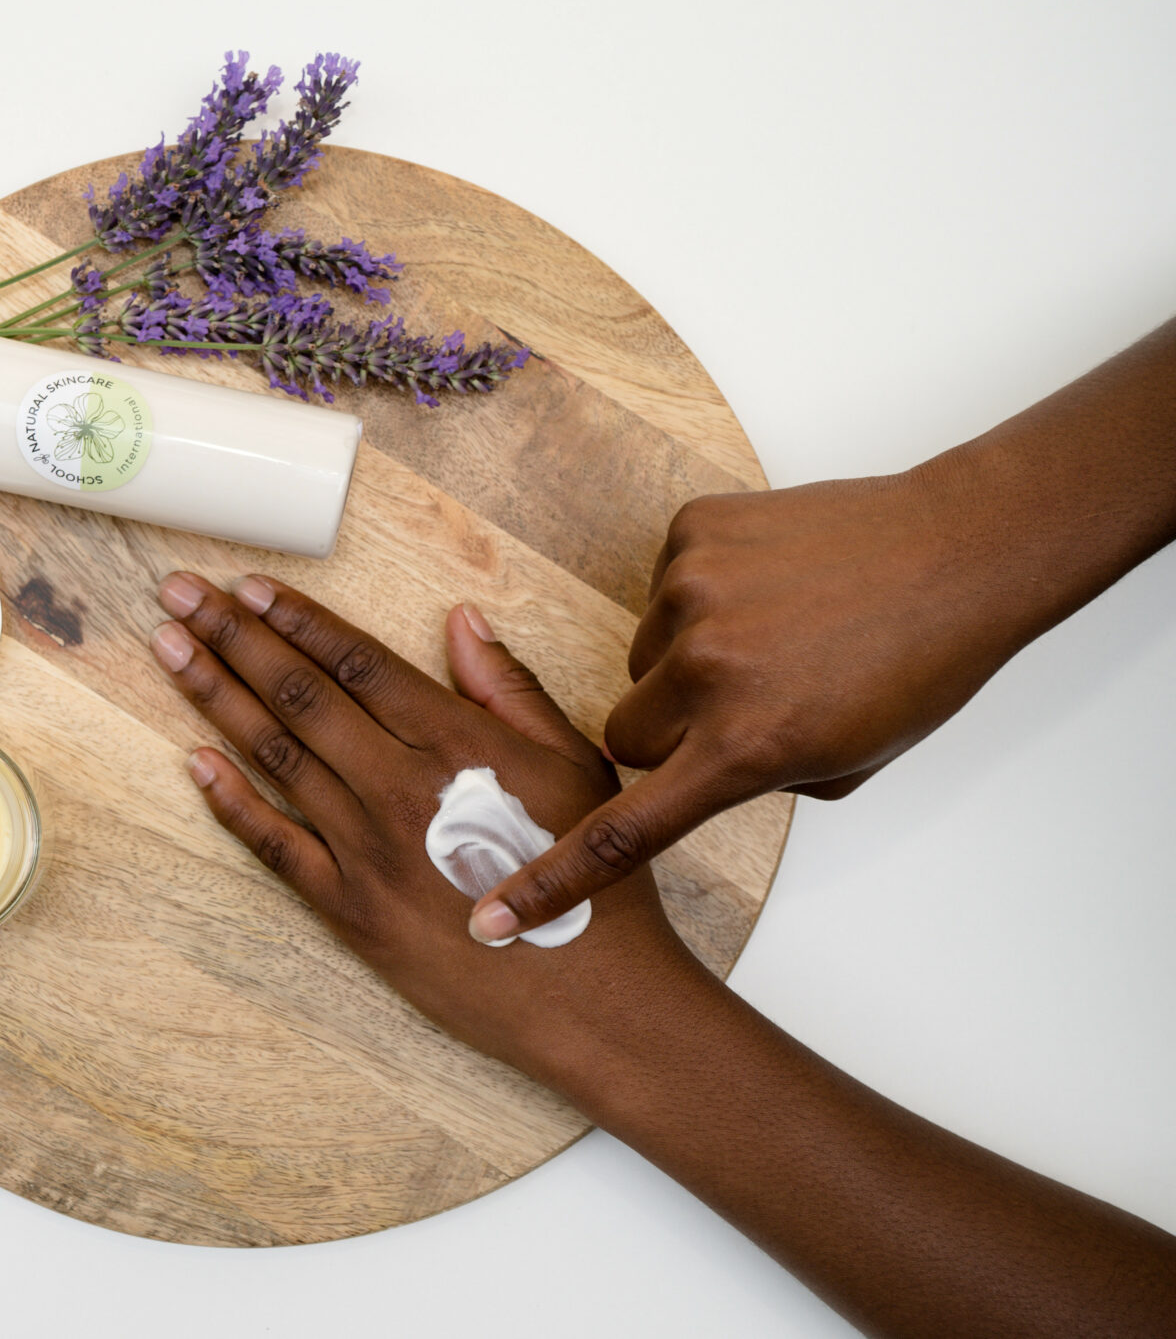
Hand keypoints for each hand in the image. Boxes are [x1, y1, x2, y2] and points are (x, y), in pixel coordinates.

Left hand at [149, 571, 698, 1080]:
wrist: (593, 999)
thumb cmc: (593, 882)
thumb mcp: (573, 764)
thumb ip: (508, 689)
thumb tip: (461, 620)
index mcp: (455, 742)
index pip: (356, 660)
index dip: (296, 618)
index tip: (247, 585)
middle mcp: (399, 786)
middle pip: (300, 694)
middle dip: (233, 635)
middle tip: (181, 593)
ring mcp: (366, 849)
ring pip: (274, 755)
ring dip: (216, 696)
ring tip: (170, 648)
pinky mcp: (350, 909)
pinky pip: (275, 845)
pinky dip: (230, 800)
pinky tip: (193, 759)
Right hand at [470, 317, 1175, 942]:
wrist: (960, 549)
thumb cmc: (917, 665)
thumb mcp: (845, 761)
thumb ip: (754, 778)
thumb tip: (694, 762)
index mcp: (748, 746)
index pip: (622, 833)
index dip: (549, 882)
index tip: (489, 917)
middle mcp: (706, 672)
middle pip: (625, 731)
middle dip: (669, 729)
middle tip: (745, 703)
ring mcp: (693, 594)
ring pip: (643, 657)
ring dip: (689, 656)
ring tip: (774, 632)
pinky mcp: (691, 534)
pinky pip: (661, 585)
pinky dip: (704, 591)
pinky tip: (769, 584)